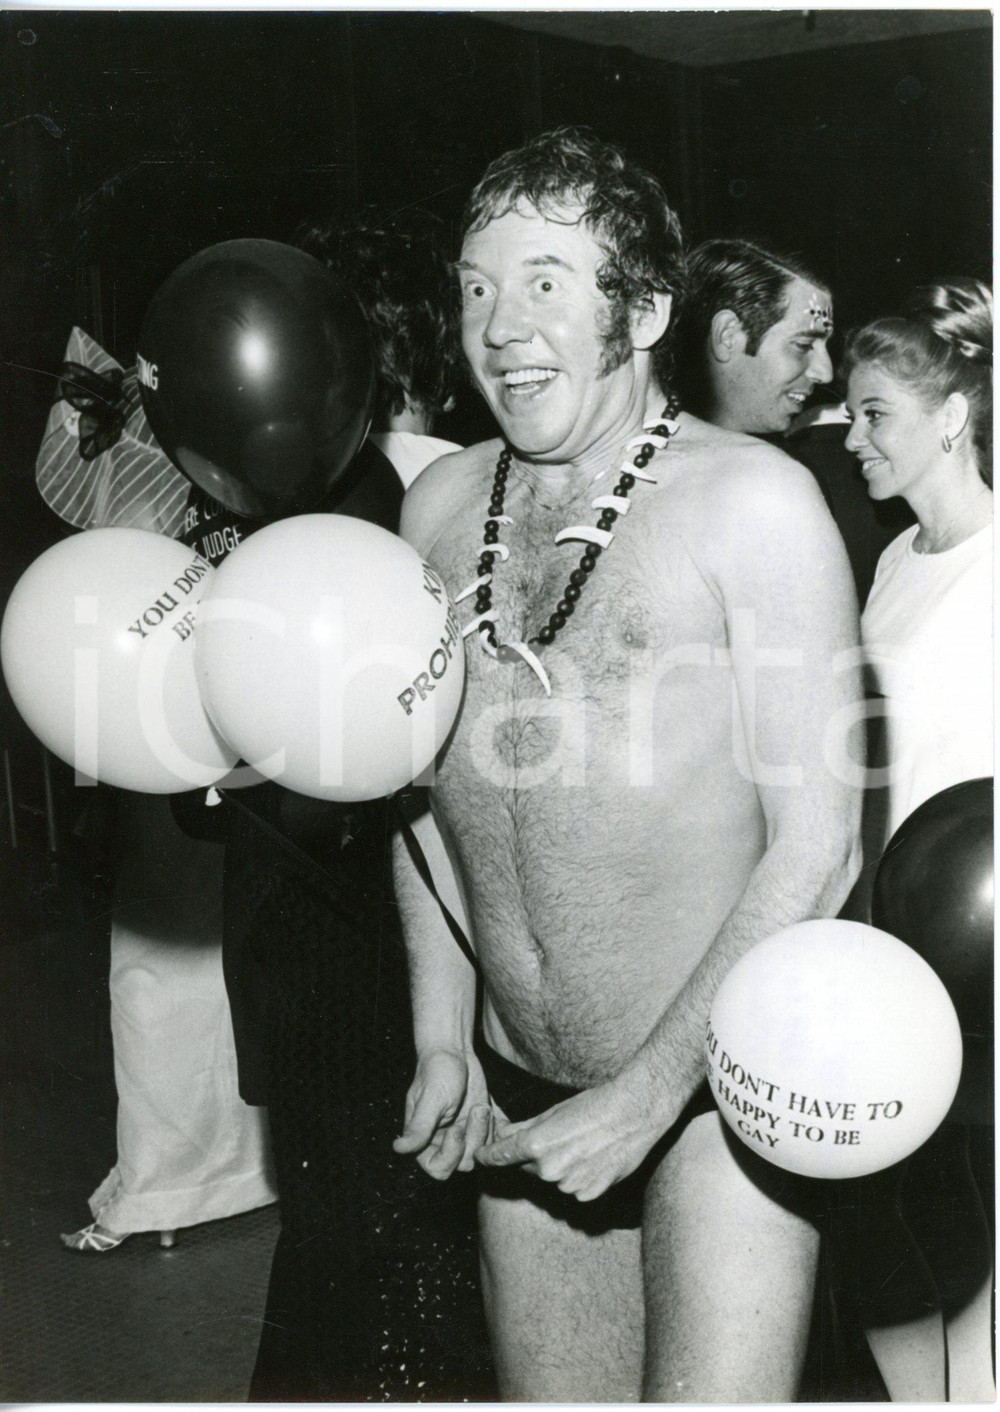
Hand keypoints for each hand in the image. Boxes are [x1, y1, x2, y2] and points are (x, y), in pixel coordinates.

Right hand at [393, 1048, 492, 1179]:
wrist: (454, 1052)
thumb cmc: (437, 1071)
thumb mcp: (430, 1098)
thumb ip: (419, 1126)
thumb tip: (398, 1149)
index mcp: (425, 1140)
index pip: (438, 1169)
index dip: (450, 1155)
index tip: (456, 1129)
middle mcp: (444, 1142)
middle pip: (464, 1162)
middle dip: (473, 1138)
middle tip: (476, 1111)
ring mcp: (464, 1135)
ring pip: (481, 1152)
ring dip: (485, 1130)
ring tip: (481, 1106)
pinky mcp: (480, 1126)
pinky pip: (494, 1140)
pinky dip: (496, 1128)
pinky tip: (488, 1108)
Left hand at [474, 1078, 662, 1201]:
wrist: (634, 1114)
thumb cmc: (594, 1105)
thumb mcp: (553, 1111)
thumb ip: (523, 1128)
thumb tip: (501, 1134)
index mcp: (536, 1145)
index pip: (499, 1157)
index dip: (487, 1155)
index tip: (481, 1155)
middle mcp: (549, 1170)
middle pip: (526, 1168)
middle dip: (531, 1157)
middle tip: (555, 1138)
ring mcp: (569, 1186)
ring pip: (551, 1180)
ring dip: (557, 1168)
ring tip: (580, 1146)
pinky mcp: (588, 1196)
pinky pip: (572, 1190)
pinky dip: (577, 1178)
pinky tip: (592, 1159)